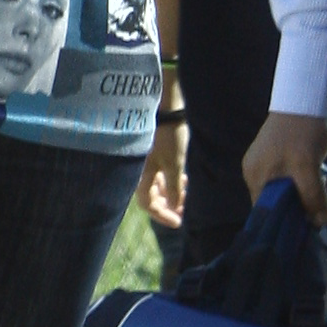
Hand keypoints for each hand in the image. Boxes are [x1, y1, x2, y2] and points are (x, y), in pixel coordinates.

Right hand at [134, 111, 187, 227]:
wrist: (167, 104)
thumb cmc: (169, 135)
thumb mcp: (175, 164)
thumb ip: (174, 188)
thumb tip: (174, 207)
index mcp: (140, 175)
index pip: (148, 204)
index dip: (163, 215)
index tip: (179, 222)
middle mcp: (139, 169)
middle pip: (151, 196)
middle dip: (168, 205)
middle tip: (185, 211)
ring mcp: (145, 160)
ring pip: (157, 185)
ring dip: (171, 193)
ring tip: (187, 195)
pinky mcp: (153, 151)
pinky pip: (160, 173)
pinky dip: (171, 180)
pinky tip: (184, 180)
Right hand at [242, 108, 326, 221]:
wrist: (306, 98)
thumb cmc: (302, 133)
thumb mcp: (308, 168)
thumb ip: (312, 197)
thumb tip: (319, 224)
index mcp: (255, 178)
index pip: (268, 213)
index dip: (289, 220)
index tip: (312, 220)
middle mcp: (257, 173)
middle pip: (281, 203)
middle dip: (306, 204)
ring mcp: (267, 164)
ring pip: (291, 191)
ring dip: (313, 191)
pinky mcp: (280, 156)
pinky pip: (295, 179)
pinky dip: (311, 180)